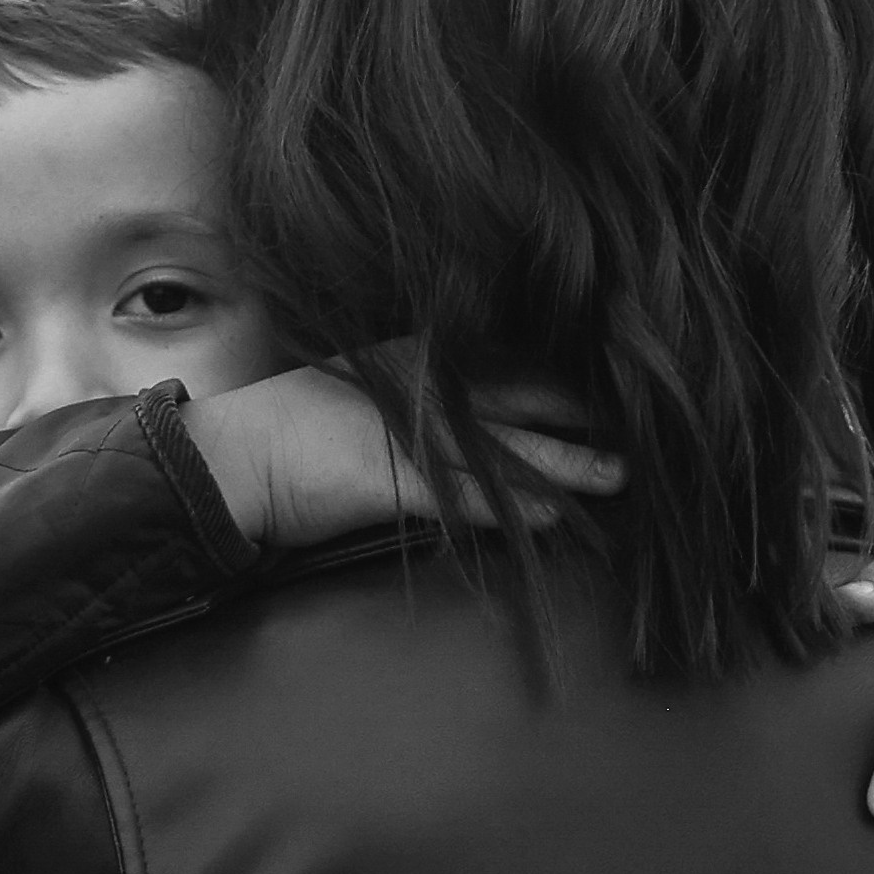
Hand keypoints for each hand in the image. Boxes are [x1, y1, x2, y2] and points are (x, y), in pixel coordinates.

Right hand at [181, 363, 624, 548]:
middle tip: (642, 429)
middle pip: (522, 398)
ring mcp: (410, 433)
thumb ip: (421, 398)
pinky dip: (516, 505)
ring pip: (507, 447)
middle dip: (582, 416)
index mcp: (417, 360)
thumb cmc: (293, 431)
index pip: (508, 364)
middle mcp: (422, 388)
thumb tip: (476, 416)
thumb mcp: (365, 393)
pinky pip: (470, 495)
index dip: (564, 380)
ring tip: (617, 475)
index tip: (612, 392)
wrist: (231, 460)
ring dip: (567, 464)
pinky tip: (556, 514)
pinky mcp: (395, 479)